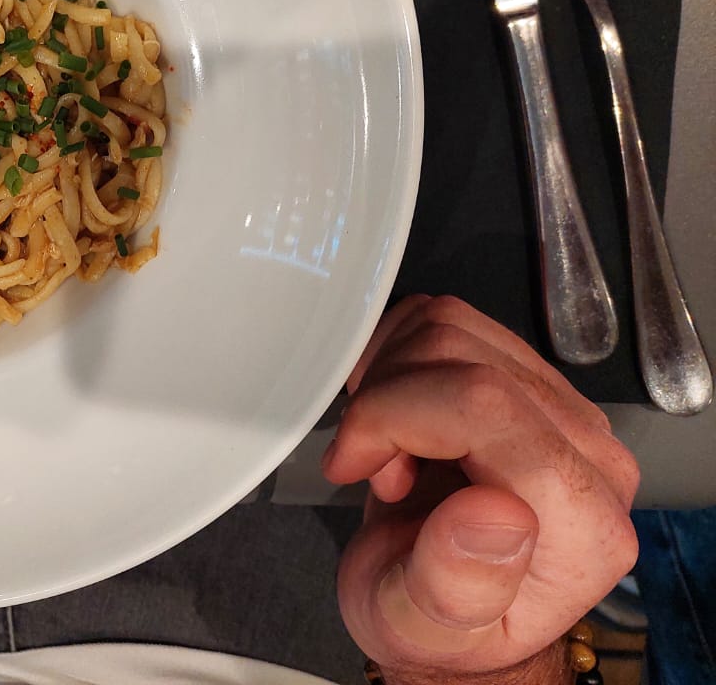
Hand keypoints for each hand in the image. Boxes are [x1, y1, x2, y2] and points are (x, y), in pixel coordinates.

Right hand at [325, 296, 638, 683]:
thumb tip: (497, 512)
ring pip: (452, 326)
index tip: (357, 465)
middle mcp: (591, 460)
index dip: (394, 417)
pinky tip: (397, 415)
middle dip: (384, 401)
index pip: (483, 404)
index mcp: (581, 525)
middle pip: (463, 356)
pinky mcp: (530, 383)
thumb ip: (456, 583)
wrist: (437, 607)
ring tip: (387, 448)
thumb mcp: (421, 626)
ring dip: (390, 378)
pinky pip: (449, 322)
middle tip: (371, 466)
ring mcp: (563, 413)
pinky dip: (397, 358)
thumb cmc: (432, 622)